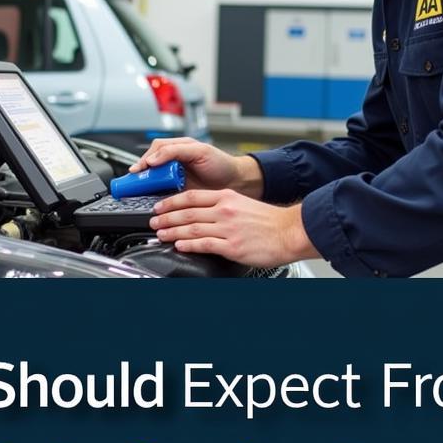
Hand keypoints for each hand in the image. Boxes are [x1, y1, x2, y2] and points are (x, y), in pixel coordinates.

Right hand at [130, 138, 262, 197]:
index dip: (144, 159)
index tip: (138, 169)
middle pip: (150, 166)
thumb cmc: (221, 164)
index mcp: (178, 149)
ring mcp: (175, 178)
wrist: (236, 182)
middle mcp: (174, 163)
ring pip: (154, 180)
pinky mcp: (178, 193)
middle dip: (140, 174)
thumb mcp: (199, 151)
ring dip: (145, 186)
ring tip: (138, 191)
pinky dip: (155, 197)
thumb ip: (175, 151)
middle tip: (133, 183)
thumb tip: (153, 158)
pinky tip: (151, 200)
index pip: (155, 150)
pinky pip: (162, 194)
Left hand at [149, 189, 316, 267]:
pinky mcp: (232, 246)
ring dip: (171, 231)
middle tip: (153, 222)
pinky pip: (203, 244)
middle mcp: (225, 210)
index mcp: (226, 197)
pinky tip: (179, 245)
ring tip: (160, 234)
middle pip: (187, 212)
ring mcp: (227, 228)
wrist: (289, 232)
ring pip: (191, 228)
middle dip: (165, 217)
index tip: (159, 206)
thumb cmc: (269, 221)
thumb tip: (201, 211)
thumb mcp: (242, 204)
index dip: (171, 201)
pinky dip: (188, 244)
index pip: (191, 196)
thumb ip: (222, 205)